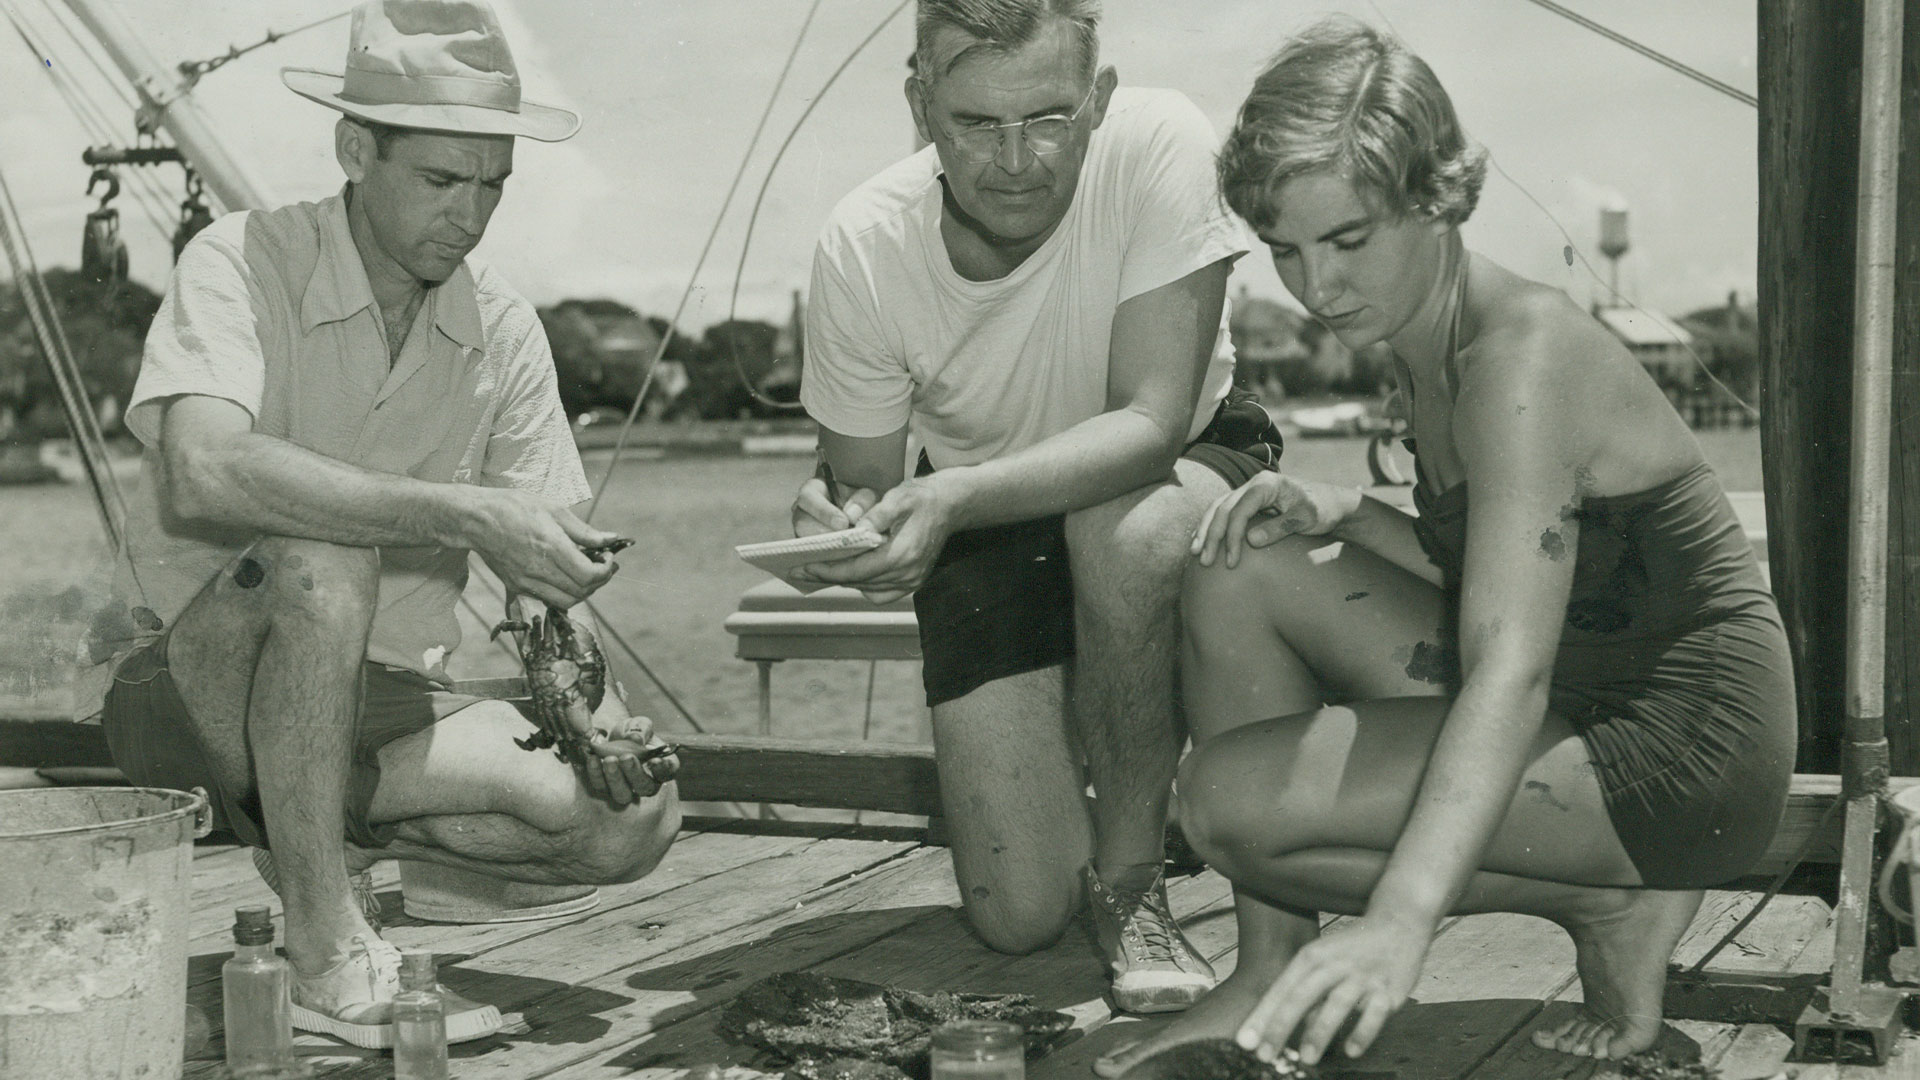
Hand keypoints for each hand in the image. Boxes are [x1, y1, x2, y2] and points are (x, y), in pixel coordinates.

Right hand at [469, 489, 621, 608]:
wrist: (476, 519)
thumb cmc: (513, 507)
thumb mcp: (554, 509)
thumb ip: (584, 530)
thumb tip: (611, 539)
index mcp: (551, 547)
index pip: (589, 576)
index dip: (605, 570)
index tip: (608, 557)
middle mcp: (539, 569)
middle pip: (582, 592)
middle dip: (599, 580)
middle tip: (602, 564)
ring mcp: (526, 582)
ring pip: (567, 602)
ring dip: (583, 591)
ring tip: (586, 572)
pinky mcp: (517, 587)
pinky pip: (548, 599)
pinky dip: (564, 593)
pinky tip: (565, 576)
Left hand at [578, 714, 677, 807]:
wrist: (610, 738)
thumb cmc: (631, 733)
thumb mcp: (638, 725)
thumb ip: (641, 728)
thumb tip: (636, 738)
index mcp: (661, 766)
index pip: (667, 772)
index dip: (662, 769)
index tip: (654, 760)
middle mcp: (646, 783)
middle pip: (645, 787)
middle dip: (635, 773)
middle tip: (626, 757)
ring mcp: (626, 790)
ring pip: (623, 794)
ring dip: (615, 778)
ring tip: (609, 760)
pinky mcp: (606, 789)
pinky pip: (601, 787)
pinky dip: (596, 774)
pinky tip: (593, 759)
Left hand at [788, 475, 956, 601]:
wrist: (950, 505)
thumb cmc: (922, 498)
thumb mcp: (899, 497)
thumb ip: (877, 514)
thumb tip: (855, 529)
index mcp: (902, 554)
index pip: (857, 570)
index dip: (828, 570)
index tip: (805, 566)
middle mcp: (908, 573)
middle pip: (859, 582)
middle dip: (829, 576)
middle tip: (801, 571)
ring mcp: (912, 581)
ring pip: (868, 589)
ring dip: (844, 581)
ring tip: (819, 571)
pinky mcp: (914, 582)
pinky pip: (882, 592)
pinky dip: (864, 585)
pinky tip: (850, 573)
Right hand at [1192, 472, 1361, 568]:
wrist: (1333, 502)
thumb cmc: (1323, 509)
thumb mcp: (1306, 519)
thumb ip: (1280, 528)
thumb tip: (1250, 541)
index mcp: (1266, 484)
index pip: (1239, 511)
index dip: (1231, 537)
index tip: (1231, 562)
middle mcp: (1254, 484)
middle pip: (1222, 508)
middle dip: (1212, 536)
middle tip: (1205, 561)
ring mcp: (1249, 491)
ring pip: (1218, 508)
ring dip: (1205, 530)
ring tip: (1196, 552)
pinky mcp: (1249, 500)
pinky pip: (1223, 511)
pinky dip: (1211, 526)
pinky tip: (1203, 541)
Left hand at [1236, 917, 1429, 1065]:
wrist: (1399, 922)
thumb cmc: (1353, 949)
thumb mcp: (1323, 960)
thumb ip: (1305, 992)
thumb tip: (1283, 1027)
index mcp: (1312, 957)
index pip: (1281, 989)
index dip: (1262, 1016)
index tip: (1245, 1041)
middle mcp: (1334, 964)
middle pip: (1302, 995)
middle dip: (1281, 1026)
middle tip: (1265, 1054)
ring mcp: (1362, 976)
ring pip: (1336, 1003)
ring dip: (1320, 1032)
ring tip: (1306, 1058)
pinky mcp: (1388, 989)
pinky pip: (1375, 1013)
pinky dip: (1363, 1032)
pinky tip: (1351, 1051)